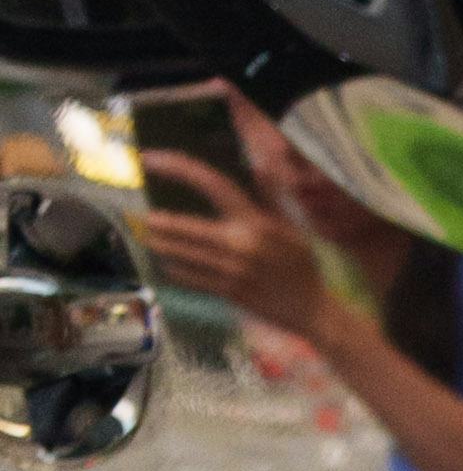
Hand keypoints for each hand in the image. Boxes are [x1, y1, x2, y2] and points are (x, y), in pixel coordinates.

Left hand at [143, 126, 383, 367]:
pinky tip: (166, 263)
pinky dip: (175, 269)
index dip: (180, 168)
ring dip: (161, 245)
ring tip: (148, 237)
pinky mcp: (227, 291)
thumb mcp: (291, 226)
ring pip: (183, 254)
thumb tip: (262, 163)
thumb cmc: (301, 265)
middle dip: (160, 223)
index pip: (212, 184)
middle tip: (143, 217)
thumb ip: (271, 194)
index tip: (153, 160)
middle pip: (185, 227)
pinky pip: (191, 278)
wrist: (311, 310)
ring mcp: (232, 270)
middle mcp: (241, 244)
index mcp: (256, 221)